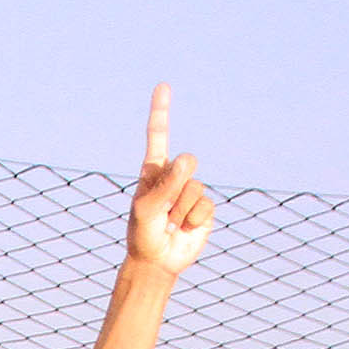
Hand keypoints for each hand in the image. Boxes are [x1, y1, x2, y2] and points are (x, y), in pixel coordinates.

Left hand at [126, 86, 215, 275]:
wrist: (156, 261)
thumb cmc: (142, 233)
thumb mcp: (145, 208)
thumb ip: (165, 184)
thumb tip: (186, 160)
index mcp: (153, 170)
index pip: (159, 136)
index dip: (161, 112)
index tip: (163, 87)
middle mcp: (174, 176)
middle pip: (187, 162)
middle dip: (176, 186)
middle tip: (163, 209)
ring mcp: (190, 191)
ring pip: (196, 188)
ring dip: (181, 210)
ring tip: (170, 223)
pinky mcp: (204, 208)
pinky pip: (206, 205)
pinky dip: (193, 220)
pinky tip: (183, 228)